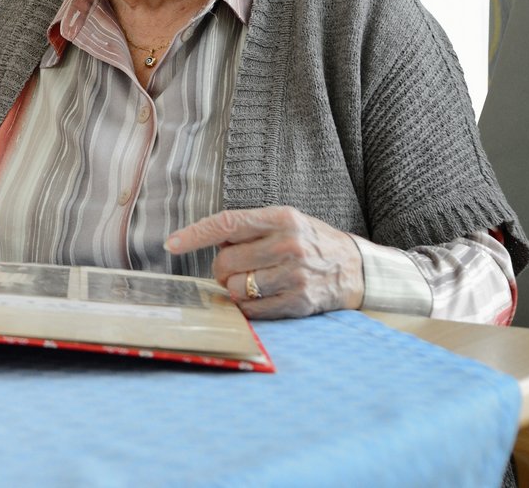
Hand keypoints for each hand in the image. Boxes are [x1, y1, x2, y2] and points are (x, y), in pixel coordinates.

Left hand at [165, 206, 364, 318]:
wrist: (356, 269)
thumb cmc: (311, 242)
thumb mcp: (286, 222)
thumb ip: (249, 228)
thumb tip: (206, 240)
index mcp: (281, 218)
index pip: (227, 223)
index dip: (195, 235)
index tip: (172, 244)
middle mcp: (288, 245)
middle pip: (225, 262)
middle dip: (221, 269)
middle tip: (235, 268)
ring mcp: (295, 275)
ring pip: (236, 288)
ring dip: (235, 289)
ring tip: (252, 282)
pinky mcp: (299, 302)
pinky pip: (253, 310)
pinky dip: (248, 306)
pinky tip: (261, 297)